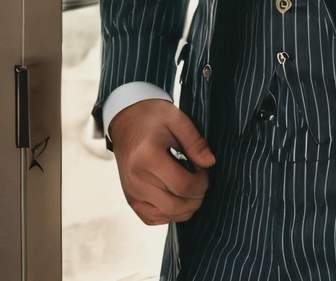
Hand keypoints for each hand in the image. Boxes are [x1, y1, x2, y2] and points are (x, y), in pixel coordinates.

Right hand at [109, 98, 216, 225]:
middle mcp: (137, 179)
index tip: (204, 169)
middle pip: (177, 206)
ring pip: (168, 215)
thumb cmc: (151, 117)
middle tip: (200, 179)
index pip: (184, 186)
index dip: (202, 182)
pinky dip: (170, 213)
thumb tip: (210, 163)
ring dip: (186, 207)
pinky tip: (175, 195)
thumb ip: (195, 141)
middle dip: (197, 197)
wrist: (126, 121)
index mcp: (148, 157)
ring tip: (189, 186)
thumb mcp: (176, 118)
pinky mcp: (131, 200)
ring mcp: (132, 193)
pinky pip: (154, 218)